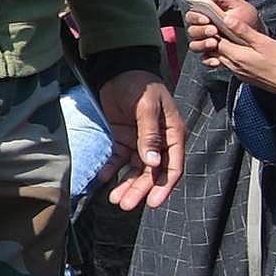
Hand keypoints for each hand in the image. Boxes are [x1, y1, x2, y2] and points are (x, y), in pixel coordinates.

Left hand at [97, 68, 184, 208]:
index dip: (164, 186)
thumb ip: (149, 136)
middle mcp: (159, 142)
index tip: (153, 203)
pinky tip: (103, 179)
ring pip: (135, 169)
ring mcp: (140, 141)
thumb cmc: (140, 85)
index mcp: (173, 135)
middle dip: (140, 190)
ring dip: (127, 185)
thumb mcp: (147, 108)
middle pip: (151, 172)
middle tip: (125, 205)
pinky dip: (111, 169)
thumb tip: (153, 164)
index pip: (173, 167)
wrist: (119, 69)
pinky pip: (118, 158)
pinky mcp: (123, 138)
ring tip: (115, 200)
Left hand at [186, 0, 275, 101]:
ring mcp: (239, 73)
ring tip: (229, 37)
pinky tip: (238, 50)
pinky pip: (230, 65)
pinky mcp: (245, 76)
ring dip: (221, 48)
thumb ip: (244, 31)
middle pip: (215, 51)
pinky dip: (229, 56)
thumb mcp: (264, 42)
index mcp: (236, 56)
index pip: (215, 41)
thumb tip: (227, 20)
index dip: (213, 31)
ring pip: (222, 58)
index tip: (215, 21)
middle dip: (214, 39)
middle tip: (219, 27)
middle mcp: (233, 66)